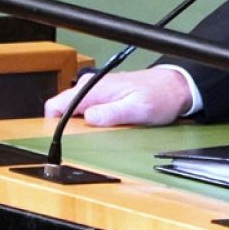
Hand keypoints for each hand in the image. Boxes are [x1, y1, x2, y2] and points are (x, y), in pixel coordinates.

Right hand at [42, 67, 191, 126]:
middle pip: (64, 110)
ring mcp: (97, 91)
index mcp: (95, 89)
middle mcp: (92, 87)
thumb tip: (89, 117)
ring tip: (99, 137)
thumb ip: (112, 113)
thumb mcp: (138, 109)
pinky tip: (105, 130)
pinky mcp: (104, 96)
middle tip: (85, 143)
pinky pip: (87, 111)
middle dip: (69, 128)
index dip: (53, 124)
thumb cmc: (160, 95)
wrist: (175, 86)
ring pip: (75, 112)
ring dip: (81, 126)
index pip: (57, 104)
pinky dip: (91, 122)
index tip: (62, 140)